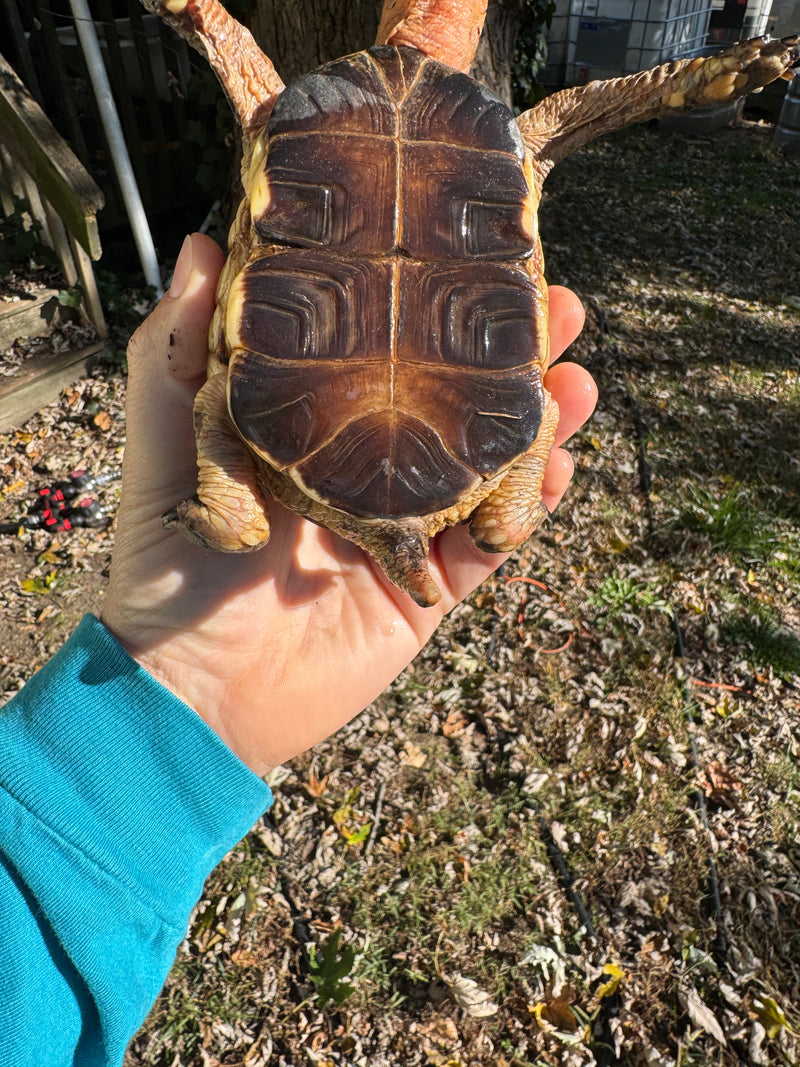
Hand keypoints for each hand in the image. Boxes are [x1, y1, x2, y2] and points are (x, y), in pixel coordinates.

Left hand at [101, 234, 595, 773]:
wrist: (193, 686)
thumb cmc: (170, 561)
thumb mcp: (173, 440)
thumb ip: (180, 348)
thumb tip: (207, 240)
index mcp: (312, 431)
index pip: (388, 355)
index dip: (434, 309)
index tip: (472, 256)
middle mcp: (365, 473)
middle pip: (453, 403)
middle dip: (506, 357)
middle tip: (553, 307)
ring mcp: (402, 532)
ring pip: (486, 468)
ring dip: (537, 423)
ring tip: (575, 378)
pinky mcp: (424, 591)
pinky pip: (489, 545)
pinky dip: (528, 506)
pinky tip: (558, 462)